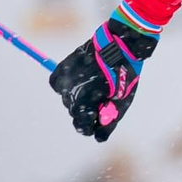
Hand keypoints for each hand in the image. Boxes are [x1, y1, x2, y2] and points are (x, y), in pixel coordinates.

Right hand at [51, 14, 155, 140]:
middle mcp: (69, 91)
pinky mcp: (63, 66)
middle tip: (101, 100)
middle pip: (73, 112)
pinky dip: (67, 85)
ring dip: (77, 97)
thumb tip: (97, 137)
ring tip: (94, 86)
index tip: (97, 122)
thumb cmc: (123, 75)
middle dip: (85, 111)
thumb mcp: (121, 103)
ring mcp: (64, 78)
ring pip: (66, 98)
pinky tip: (80, 81)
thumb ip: (108, 123)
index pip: (81, 126)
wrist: (119, 44)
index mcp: (83, 102)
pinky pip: (58, 83)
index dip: (90, 127)